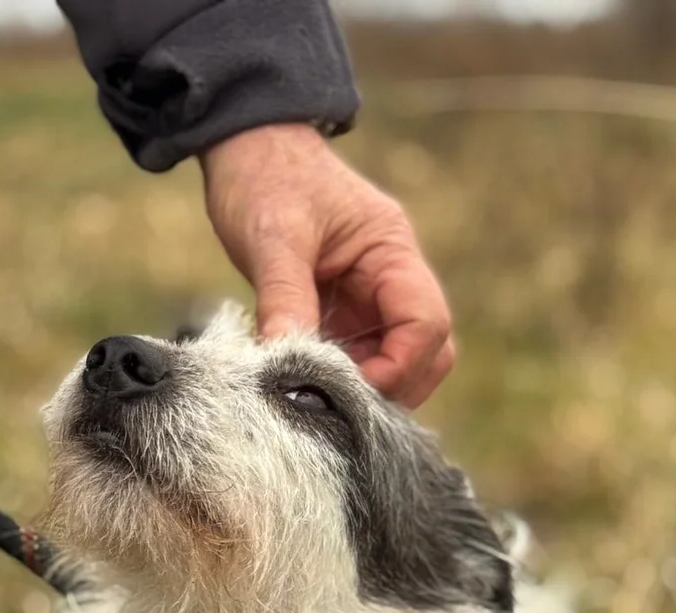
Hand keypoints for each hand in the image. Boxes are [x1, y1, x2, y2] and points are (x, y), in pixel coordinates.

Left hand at [200, 123, 453, 408]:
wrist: (245, 144)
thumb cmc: (264, 177)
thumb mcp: (272, 237)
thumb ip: (283, 298)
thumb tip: (285, 360)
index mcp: (391, 251)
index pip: (426, 323)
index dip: (398, 366)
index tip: (350, 388)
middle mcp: (393, 277)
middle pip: (430, 350)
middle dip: (395, 385)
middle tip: (341, 405)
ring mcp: (373, 298)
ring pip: (402, 359)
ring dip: (371, 385)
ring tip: (320, 394)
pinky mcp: (348, 311)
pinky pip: (365, 356)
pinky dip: (347, 377)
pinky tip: (309, 382)